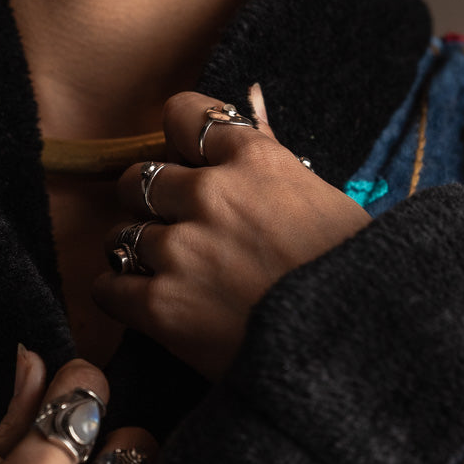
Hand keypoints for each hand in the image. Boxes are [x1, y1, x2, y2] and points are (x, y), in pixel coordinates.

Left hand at [92, 83, 369, 379]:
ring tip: (167, 273)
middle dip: (151, 200)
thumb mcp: (327, 200)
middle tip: (174, 226)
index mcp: (255, 160)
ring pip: (121, 232)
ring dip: (138, 251)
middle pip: (140, 177)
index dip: (179, 136)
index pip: (185, 113)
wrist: (356, 350)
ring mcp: (181, 250)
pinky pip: (108, 285)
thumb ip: (271, 162)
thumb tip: (246, 115)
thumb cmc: (354, 275)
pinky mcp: (161, 305)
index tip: (184, 154)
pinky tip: (143, 301)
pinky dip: (119, 293)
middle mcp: (210, 195)